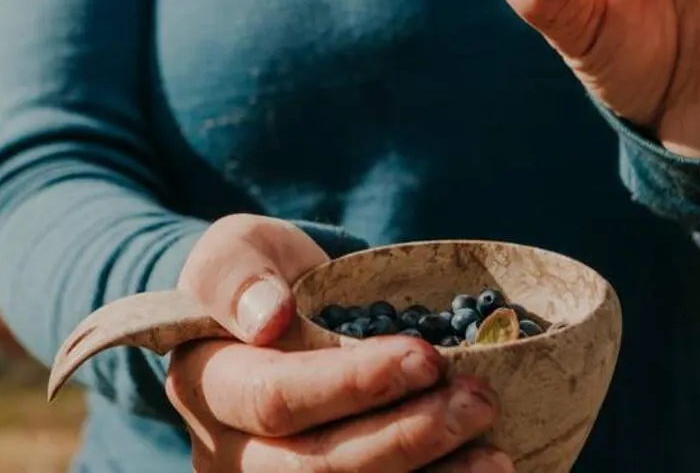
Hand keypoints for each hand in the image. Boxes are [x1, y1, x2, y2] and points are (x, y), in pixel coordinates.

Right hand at [167, 215, 510, 471]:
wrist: (276, 319)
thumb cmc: (263, 277)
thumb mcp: (241, 248)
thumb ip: (236, 273)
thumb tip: (267, 319)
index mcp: (206, 386)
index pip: (275, 399)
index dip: (352, 385)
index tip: (425, 356)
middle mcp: (228, 452)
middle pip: (314, 468)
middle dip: (405, 439)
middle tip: (479, 402)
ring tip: (494, 454)